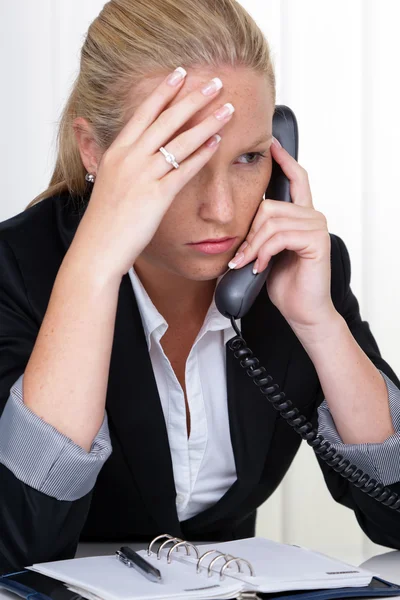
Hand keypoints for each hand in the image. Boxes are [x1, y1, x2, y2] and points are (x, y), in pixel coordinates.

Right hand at [71, 69, 234, 279]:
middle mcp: (129, 158)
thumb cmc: (104, 221)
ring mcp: (143, 175)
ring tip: (227, 108)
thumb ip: (121, 164)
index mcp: (116, 152)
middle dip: (193, 97)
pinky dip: (203, 154)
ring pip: (180, 140)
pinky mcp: (156, 196)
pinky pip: (184, 169)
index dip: (164, 91)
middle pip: (166, 119)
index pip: (143, 113)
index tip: (180, 73)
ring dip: (207, 121)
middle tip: (215, 82)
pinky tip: (218, 142)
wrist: (97, 248)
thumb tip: (132, 153)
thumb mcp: (107, 183)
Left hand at [228, 139, 336, 328]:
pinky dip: (263, 253)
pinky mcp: (316, 240)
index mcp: (300, 215)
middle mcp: (311, 215)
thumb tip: (236, 217)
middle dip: (249, 233)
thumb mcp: (265, 251)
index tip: (270, 143)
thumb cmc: (284, 283)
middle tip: (241, 257)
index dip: (283, 159)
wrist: (302, 311)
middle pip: (268, 204)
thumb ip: (260, 230)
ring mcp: (315, 226)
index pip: (296, 177)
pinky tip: (261, 268)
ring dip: (253, 246)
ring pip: (270, 220)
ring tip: (248, 264)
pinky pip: (279, 236)